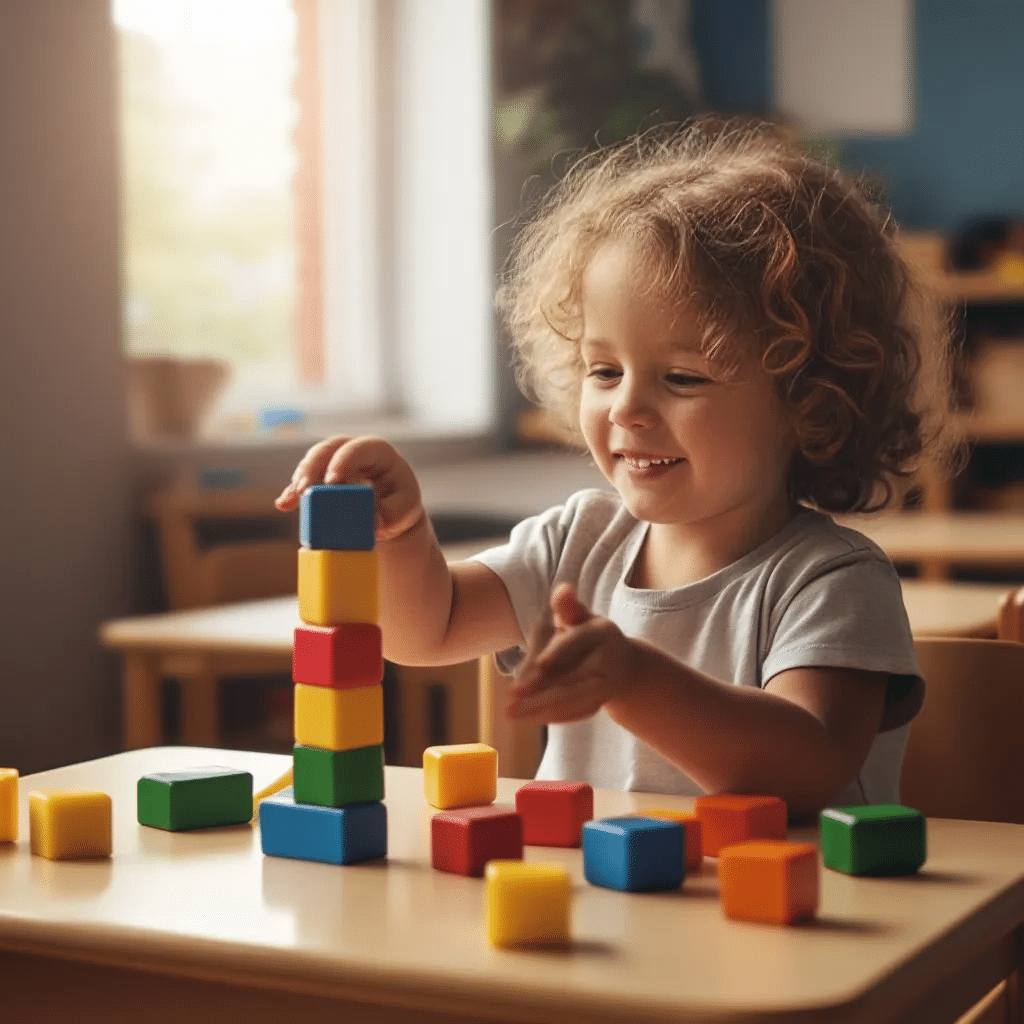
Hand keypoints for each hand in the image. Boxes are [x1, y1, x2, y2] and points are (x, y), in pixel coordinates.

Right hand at [274, 435, 425, 542]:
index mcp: (377, 452)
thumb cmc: (399, 503)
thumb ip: (394, 512)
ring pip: (312, 462)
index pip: (358, 448)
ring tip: (292, 499)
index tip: (332, 480)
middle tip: (304, 488)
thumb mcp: (405, 508)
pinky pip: (305, 481)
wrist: (389, 511)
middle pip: (328, 449)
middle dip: (313, 467)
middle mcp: (352, 452)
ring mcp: (333, 462)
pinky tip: (284, 504)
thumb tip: (375, 520)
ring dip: (300, 479)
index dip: (343, 460)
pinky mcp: (320, 477)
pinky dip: (294, 492)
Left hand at [506, 583, 642, 723]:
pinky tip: (530, 717)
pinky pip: (578, 711)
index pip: (575, 642)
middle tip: (510, 700)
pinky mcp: (602, 701)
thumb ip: (568, 607)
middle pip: (573, 678)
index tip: (538, 666)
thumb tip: (563, 589)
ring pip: (573, 699)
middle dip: (540, 692)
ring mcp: (608, 683)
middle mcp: (609, 659)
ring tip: (512, 713)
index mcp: (602, 632)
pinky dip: (554, 715)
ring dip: (541, 708)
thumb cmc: (591, 635)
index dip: (556, 654)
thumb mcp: (581, 617)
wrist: (625, 664)